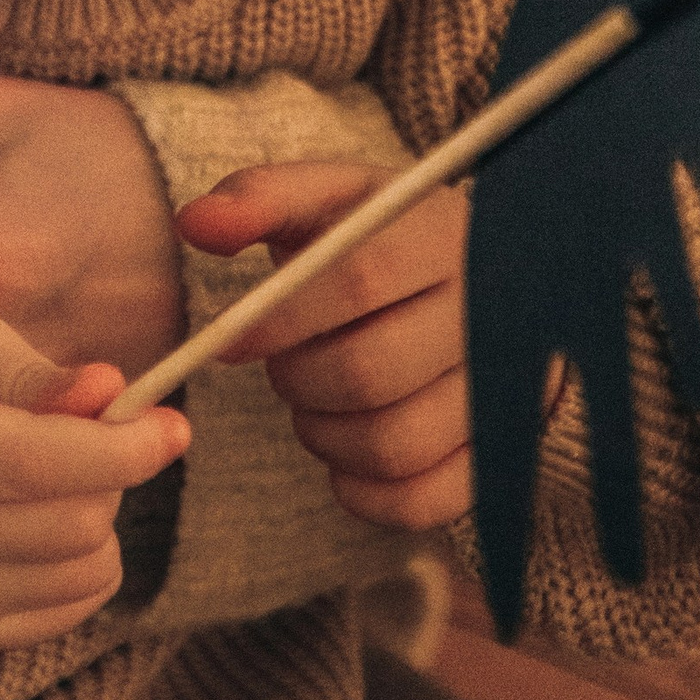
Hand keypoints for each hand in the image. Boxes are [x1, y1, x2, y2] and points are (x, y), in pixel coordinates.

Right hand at [0, 311, 185, 648]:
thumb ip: (28, 368)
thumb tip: (110, 392)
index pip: (34, 463)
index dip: (119, 447)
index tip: (174, 425)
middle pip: (74, 520)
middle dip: (108, 468)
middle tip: (81, 428)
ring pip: (88, 566)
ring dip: (97, 512)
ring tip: (45, 474)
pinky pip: (80, 602)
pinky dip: (84, 555)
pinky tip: (37, 518)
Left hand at [178, 161, 470, 531]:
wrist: (484, 284)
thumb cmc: (386, 239)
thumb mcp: (331, 197)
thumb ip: (260, 200)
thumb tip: (194, 225)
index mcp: (443, 237)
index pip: (359, 280)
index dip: (281, 318)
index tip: (228, 338)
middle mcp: (490, 317)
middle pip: (370, 371)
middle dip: (297, 380)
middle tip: (282, 368)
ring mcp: (505, 397)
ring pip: (391, 444)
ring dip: (322, 435)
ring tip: (312, 401)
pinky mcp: (497, 460)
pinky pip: (420, 502)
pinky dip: (360, 491)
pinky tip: (340, 455)